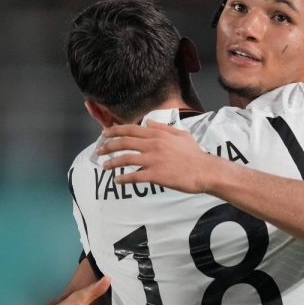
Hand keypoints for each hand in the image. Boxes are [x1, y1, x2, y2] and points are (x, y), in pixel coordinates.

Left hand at [97, 121, 213, 192]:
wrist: (204, 170)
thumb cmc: (195, 154)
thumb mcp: (181, 135)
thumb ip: (163, 128)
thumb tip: (148, 124)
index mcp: (158, 135)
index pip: (131, 130)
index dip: (115, 131)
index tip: (104, 134)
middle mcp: (153, 145)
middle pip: (124, 143)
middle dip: (108, 146)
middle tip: (99, 151)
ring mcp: (153, 160)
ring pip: (126, 159)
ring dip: (112, 162)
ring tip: (105, 166)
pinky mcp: (155, 175)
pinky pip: (134, 176)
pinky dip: (124, 178)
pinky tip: (118, 180)